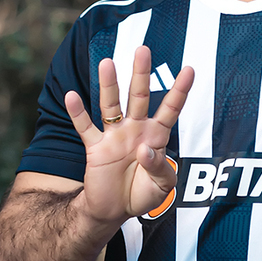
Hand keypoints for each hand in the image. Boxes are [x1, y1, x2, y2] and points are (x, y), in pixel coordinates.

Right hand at [66, 46, 193, 224]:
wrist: (114, 210)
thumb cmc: (142, 195)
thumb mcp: (162, 187)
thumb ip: (159, 168)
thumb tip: (144, 149)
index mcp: (156, 137)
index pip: (170, 109)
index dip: (179, 91)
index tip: (189, 70)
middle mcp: (135, 130)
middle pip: (138, 97)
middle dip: (141, 74)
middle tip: (142, 50)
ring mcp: (114, 136)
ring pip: (111, 105)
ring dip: (109, 85)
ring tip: (107, 63)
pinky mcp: (95, 147)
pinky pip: (85, 127)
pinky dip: (77, 113)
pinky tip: (71, 96)